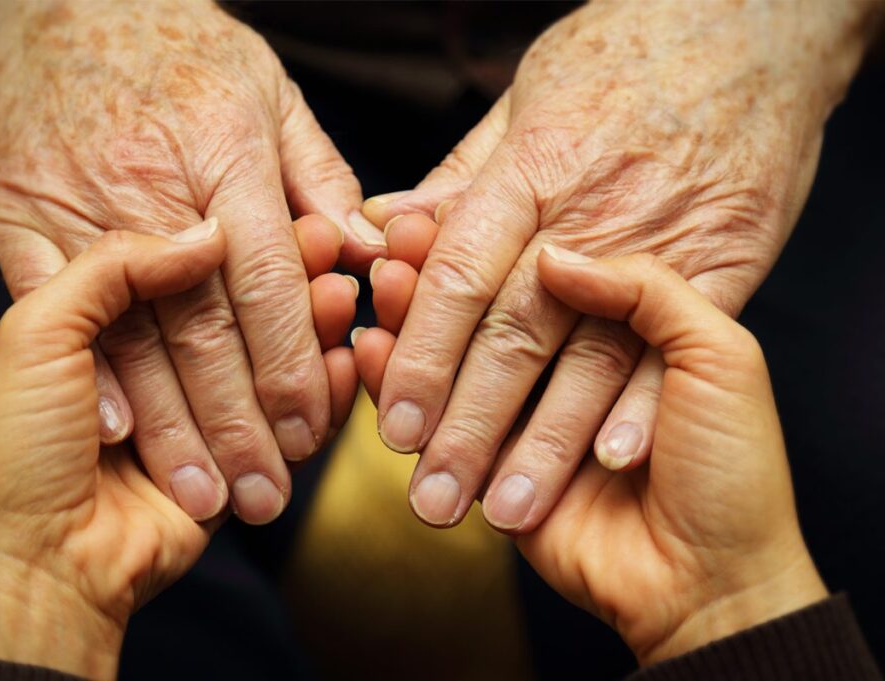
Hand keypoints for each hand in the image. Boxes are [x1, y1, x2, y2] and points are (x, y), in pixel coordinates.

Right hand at [0, 0, 382, 523]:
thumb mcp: (267, 94)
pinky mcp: (21, 217)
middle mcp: (155, 188)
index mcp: (226, 156)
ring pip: (135, 334)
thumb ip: (320, 179)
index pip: (268, 283)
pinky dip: (92, 370)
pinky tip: (122, 432)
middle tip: (266, 491)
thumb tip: (366, 253)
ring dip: (172, 426)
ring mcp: (81, 206)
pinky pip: (54, 306)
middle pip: (205, 327)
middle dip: (239, 421)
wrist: (51, 4)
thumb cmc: (174, 48)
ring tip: (203, 493)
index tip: (308, 427)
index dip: (291, 364)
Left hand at [0, 221, 358, 678]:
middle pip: (242, 307)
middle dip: (290, 283)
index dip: (243, 239)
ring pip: (275, 357)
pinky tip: (346, 361)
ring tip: (343, 299)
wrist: (34, 563)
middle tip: (334, 253)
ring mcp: (206, 409)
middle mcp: (162, 357)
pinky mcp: (241, 457)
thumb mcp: (36, 334)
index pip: (191, 265)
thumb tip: (204, 237)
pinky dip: (324, 391)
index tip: (291, 218)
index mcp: (109, 316)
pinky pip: (295, 419)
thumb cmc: (15, 449)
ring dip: (314, 330)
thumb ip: (114, 268)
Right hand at [355, 242, 826, 663]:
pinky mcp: (495, 464)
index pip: (536, 269)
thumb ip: (645, 291)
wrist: (719, 580)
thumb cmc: (735, 469)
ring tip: (373, 299)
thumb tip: (555, 259)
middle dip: (436, 287)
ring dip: (409, 329)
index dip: (493, 247)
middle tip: (387, 261)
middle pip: (488, 311)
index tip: (432, 226)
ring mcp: (527, 414)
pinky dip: (394, 387)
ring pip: (456, 359)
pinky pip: (435, 418)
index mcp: (622, 321)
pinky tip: (364, 355)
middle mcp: (569, 359)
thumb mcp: (721, 359)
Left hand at [359, 0, 875, 530]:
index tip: (392, 424)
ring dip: (544, 441)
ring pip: (590, 356)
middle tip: (430, 497)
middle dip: (468, 424)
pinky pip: (677, 342)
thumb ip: (459, 178)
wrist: (754, 29)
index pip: (459, 277)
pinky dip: (644, 403)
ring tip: (505, 508)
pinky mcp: (723, 262)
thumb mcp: (526, 101)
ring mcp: (660, 241)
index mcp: (530, 171)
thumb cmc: (626, 58)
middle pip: (515, 334)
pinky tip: (611, 460)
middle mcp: (589, 214)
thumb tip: (391, 229)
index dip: (422, 356)